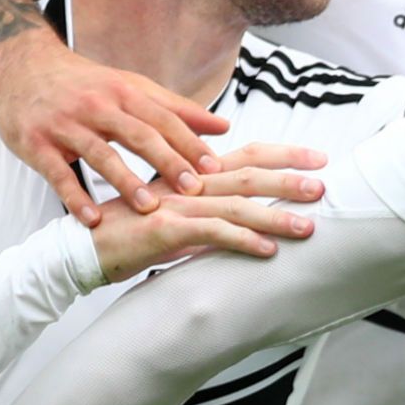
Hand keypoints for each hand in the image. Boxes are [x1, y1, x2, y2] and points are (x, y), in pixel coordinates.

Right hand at [0, 33, 232, 224]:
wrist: (22, 66)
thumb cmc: (85, 83)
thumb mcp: (131, 87)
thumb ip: (176, 109)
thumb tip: (223, 126)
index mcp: (124, 92)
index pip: (164, 119)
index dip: (190, 143)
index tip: (215, 169)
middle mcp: (97, 106)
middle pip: (138, 135)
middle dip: (167, 162)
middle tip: (193, 189)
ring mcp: (65, 124)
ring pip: (100, 154)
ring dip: (125, 182)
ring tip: (148, 208)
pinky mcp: (36, 143)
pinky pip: (58, 173)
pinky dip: (75, 197)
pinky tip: (92, 219)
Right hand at [89, 143, 328, 283]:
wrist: (80, 248)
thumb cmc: (127, 233)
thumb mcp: (174, 218)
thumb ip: (207, 216)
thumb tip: (239, 225)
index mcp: (192, 174)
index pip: (246, 155)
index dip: (283, 153)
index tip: (317, 157)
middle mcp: (187, 182)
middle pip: (247, 172)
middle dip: (289, 177)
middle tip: (324, 185)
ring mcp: (176, 204)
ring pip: (236, 204)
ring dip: (275, 215)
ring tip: (308, 226)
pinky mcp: (165, 228)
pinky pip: (212, 233)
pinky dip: (243, 241)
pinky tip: (267, 251)